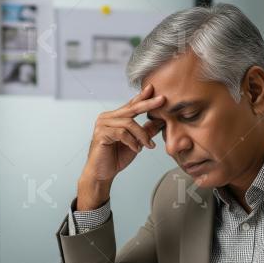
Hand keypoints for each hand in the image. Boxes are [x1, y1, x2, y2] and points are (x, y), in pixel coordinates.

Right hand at [77, 84, 164, 209]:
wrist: (102, 174)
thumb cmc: (116, 158)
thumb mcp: (136, 143)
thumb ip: (146, 131)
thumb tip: (161, 121)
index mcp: (113, 118)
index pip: (130, 105)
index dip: (141, 97)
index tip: (152, 88)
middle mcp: (106, 118)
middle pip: (130, 109)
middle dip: (148, 104)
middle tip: (162, 100)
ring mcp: (102, 125)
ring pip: (129, 123)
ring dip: (142, 135)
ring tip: (148, 145)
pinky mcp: (101, 134)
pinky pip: (122, 133)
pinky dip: (132, 142)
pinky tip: (136, 149)